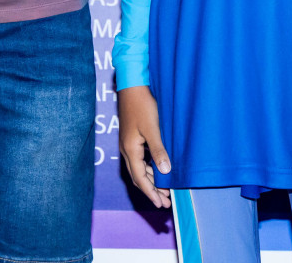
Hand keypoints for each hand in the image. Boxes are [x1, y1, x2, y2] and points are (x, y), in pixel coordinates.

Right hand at [117, 85, 171, 207]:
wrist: (132, 87)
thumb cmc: (142, 105)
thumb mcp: (153, 129)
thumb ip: (158, 150)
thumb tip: (165, 171)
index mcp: (130, 150)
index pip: (141, 178)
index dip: (151, 193)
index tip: (161, 204)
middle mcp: (126, 150)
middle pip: (138, 177)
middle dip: (151, 191)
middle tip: (165, 202)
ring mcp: (128, 144)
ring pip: (139, 169)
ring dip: (151, 180)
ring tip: (165, 190)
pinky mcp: (131, 138)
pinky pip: (140, 160)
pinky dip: (149, 169)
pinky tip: (159, 170)